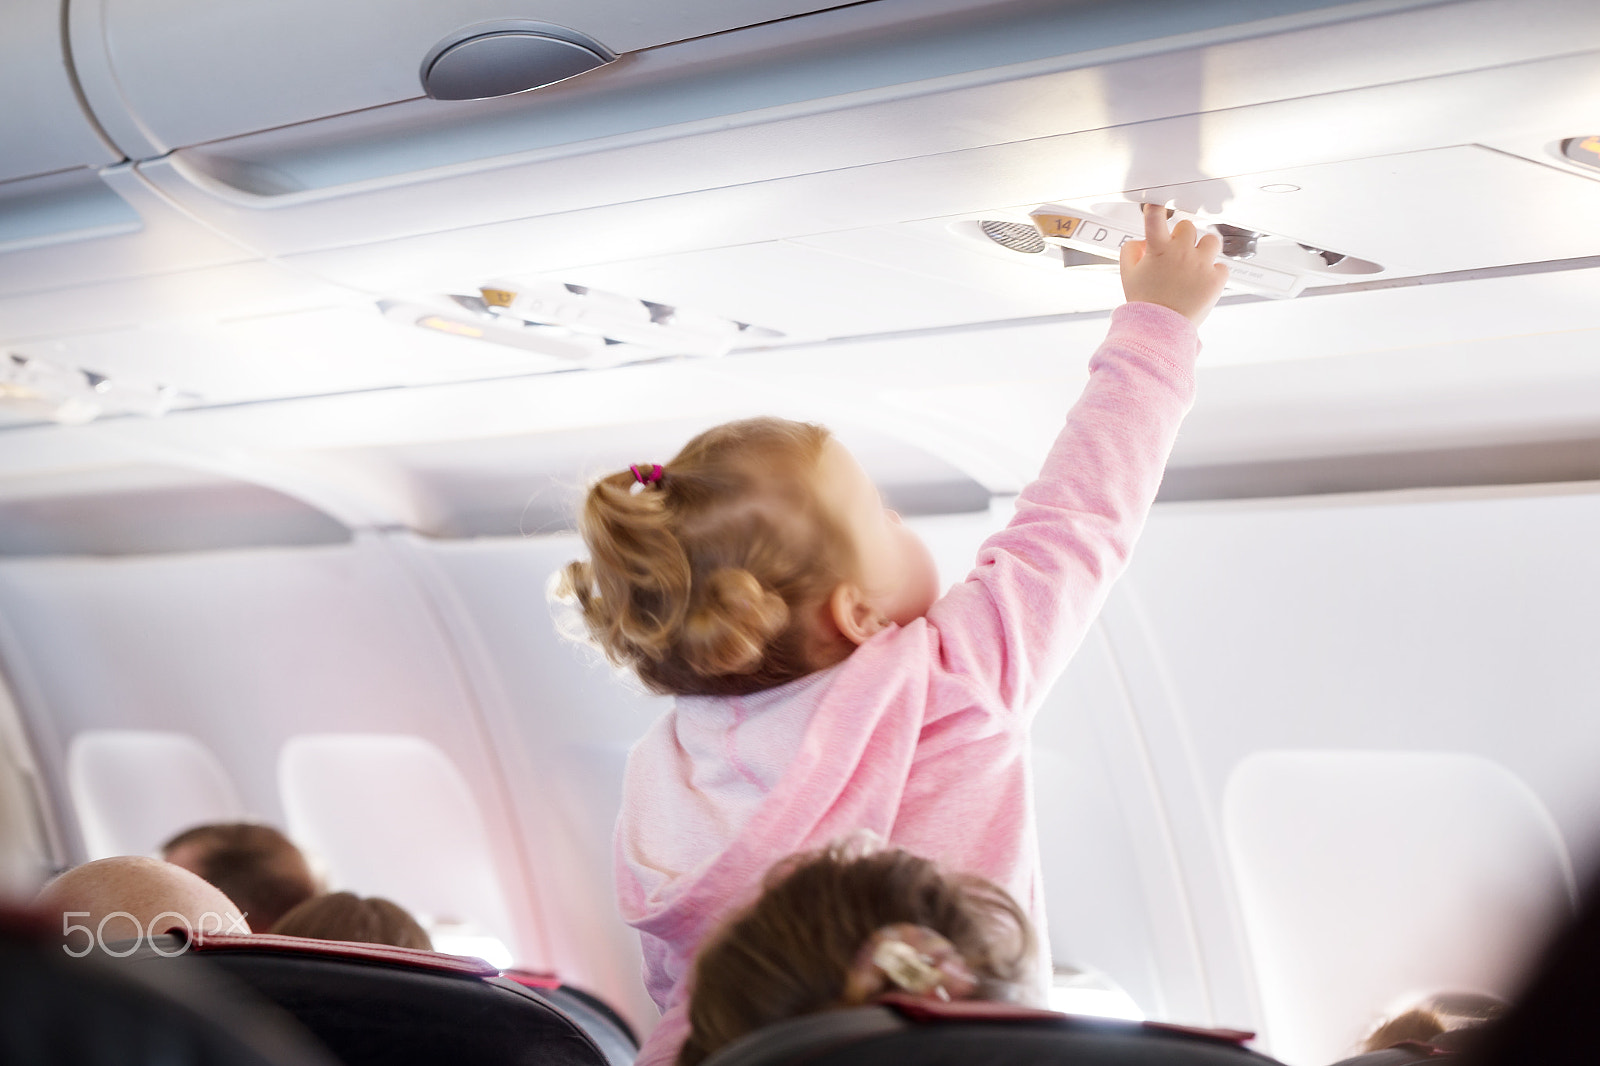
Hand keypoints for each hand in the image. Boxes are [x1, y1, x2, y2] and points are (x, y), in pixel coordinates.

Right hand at [1118, 203, 1229, 325]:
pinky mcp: (1216, 279)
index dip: (1156, 206)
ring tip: (1196, 263)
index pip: (1155, 218)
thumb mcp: (1127, 275)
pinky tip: (1202, 282)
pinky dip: (1214, 273)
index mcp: (1157, 249)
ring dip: (1204, 249)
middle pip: (1188, 227)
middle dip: (1182, 236)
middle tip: (1178, 251)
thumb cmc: (1145, 303)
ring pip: (1211, 241)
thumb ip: (1131, 251)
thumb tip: (1142, 240)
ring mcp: (1201, 265)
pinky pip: (1222, 266)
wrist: (1160, 329)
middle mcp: (1181, 253)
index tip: (1158, 202)